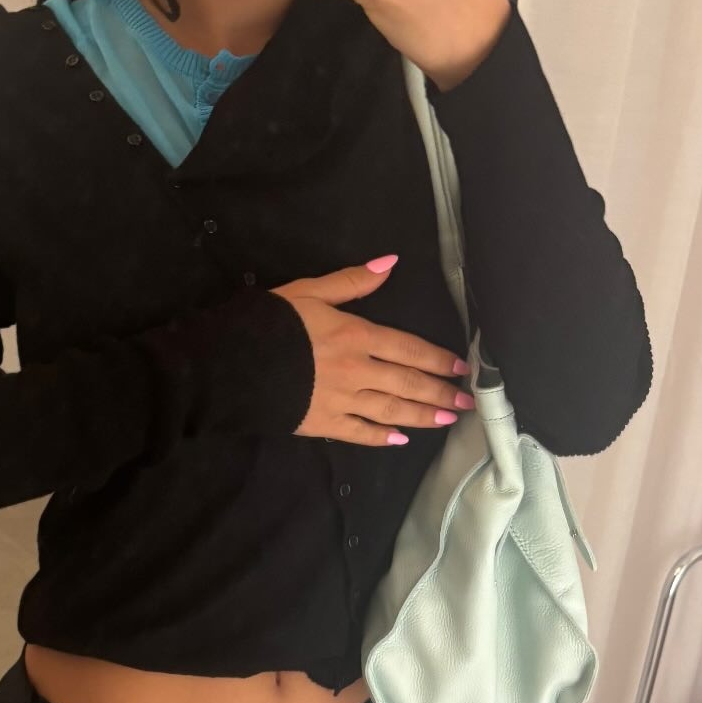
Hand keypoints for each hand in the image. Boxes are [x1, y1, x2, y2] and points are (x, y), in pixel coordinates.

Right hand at [273, 260, 474, 444]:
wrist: (233, 364)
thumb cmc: (271, 323)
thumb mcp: (310, 291)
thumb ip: (352, 281)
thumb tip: (390, 263)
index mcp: (357, 335)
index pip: (409, 348)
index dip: (438, 359)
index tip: (461, 368)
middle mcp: (357, 371)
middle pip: (408, 384)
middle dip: (441, 394)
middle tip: (467, 403)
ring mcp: (342, 401)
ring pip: (392, 411)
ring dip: (423, 416)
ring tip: (447, 421)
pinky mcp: (323, 424)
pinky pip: (359, 433)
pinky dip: (381, 437)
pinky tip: (399, 440)